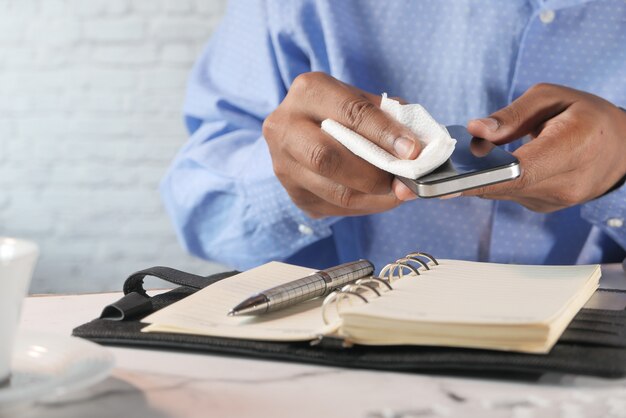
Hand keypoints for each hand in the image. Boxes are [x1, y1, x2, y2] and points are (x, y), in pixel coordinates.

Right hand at [262, 72, 420, 217]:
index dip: (383, 133)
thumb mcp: (363, 100)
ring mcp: (283, 164)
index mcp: (308, 91)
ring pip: (333, 190)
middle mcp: (284, 127)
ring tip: (400, 193)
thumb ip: (390, 118)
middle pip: (327, 158)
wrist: (304, 128)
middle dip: (373, 174)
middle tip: (404, 181)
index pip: (348, 113)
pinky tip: (380, 198)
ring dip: (374, 197)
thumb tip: (423, 149)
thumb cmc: (342, 112)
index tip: (412, 150)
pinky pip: (334, 207)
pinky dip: (365, 206)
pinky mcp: (293, 193)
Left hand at [463, 83, 625, 212]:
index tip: (449, 180)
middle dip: (471, 175)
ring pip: (503, 193)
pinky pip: (510, 194)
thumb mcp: (552, 98)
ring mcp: (556, 200)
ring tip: (472, 157)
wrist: (622, 148)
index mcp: (575, 147)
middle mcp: (567, 182)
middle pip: (505, 186)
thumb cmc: (586, 116)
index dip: (481, 178)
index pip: (520, 172)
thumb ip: (512, 115)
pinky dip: (496, 181)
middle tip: (444, 164)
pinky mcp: (545, 206)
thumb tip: (475, 131)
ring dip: (482, 177)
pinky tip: (494, 166)